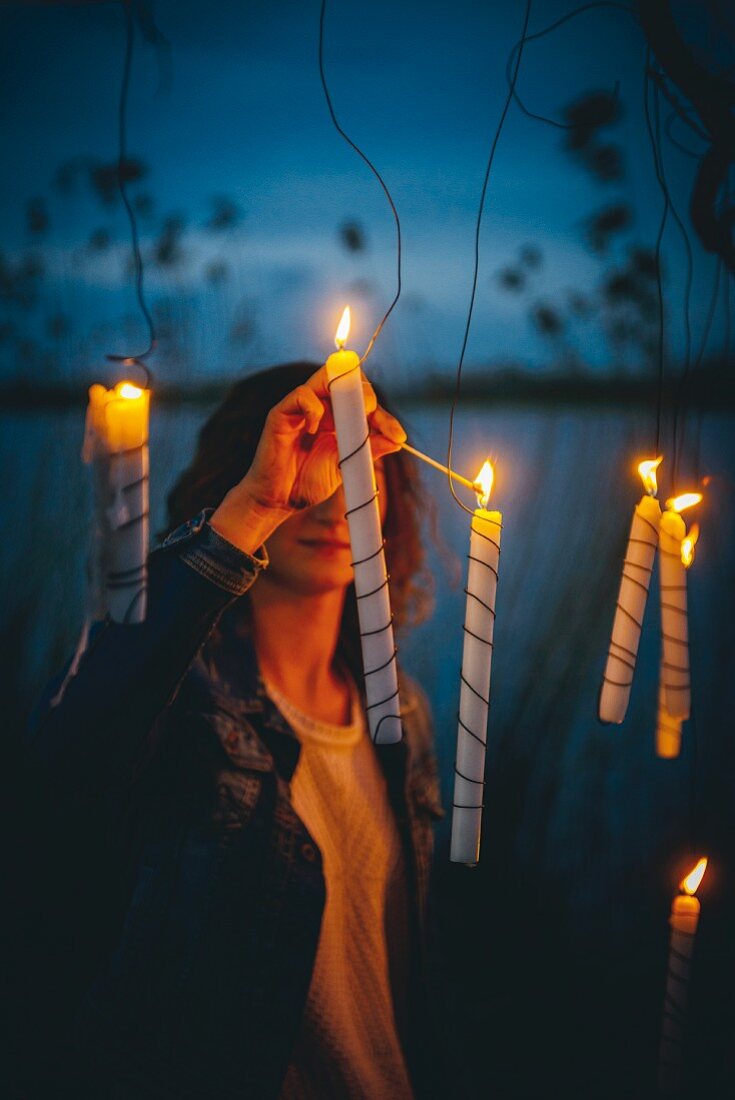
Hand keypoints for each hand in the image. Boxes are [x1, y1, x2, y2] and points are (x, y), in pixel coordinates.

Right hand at [210, 363, 405, 554]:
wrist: (277, 503)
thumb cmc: (308, 484)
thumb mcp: (346, 468)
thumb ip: (367, 451)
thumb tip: (397, 441)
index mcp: (339, 420)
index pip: (365, 402)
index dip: (383, 415)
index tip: (398, 436)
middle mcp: (322, 408)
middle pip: (348, 380)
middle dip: (368, 396)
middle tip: (376, 416)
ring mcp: (301, 408)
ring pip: (327, 377)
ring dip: (346, 391)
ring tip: (358, 413)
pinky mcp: (281, 413)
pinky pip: (301, 394)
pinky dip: (314, 408)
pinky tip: (315, 430)